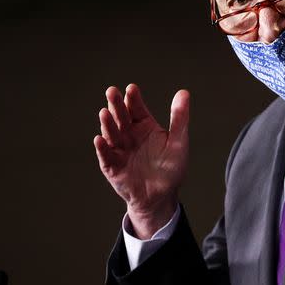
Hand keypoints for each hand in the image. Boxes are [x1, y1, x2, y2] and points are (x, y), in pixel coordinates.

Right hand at [94, 84, 189, 238]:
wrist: (162, 196)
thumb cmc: (171, 168)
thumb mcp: (179, 141)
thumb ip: (179, 118)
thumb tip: (184, 92)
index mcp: (145, 126)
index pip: (137, 109)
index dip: (133, 99)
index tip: (132, 88)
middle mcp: (130, 135)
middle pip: (122, 117)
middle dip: (116, 105)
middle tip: (112, 91)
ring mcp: (119, 150)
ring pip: (112, 134)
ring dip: (108, 124)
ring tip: (105, 112)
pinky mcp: (112, 167)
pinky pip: (106, 156)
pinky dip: (103, 148)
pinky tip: (100, 139)